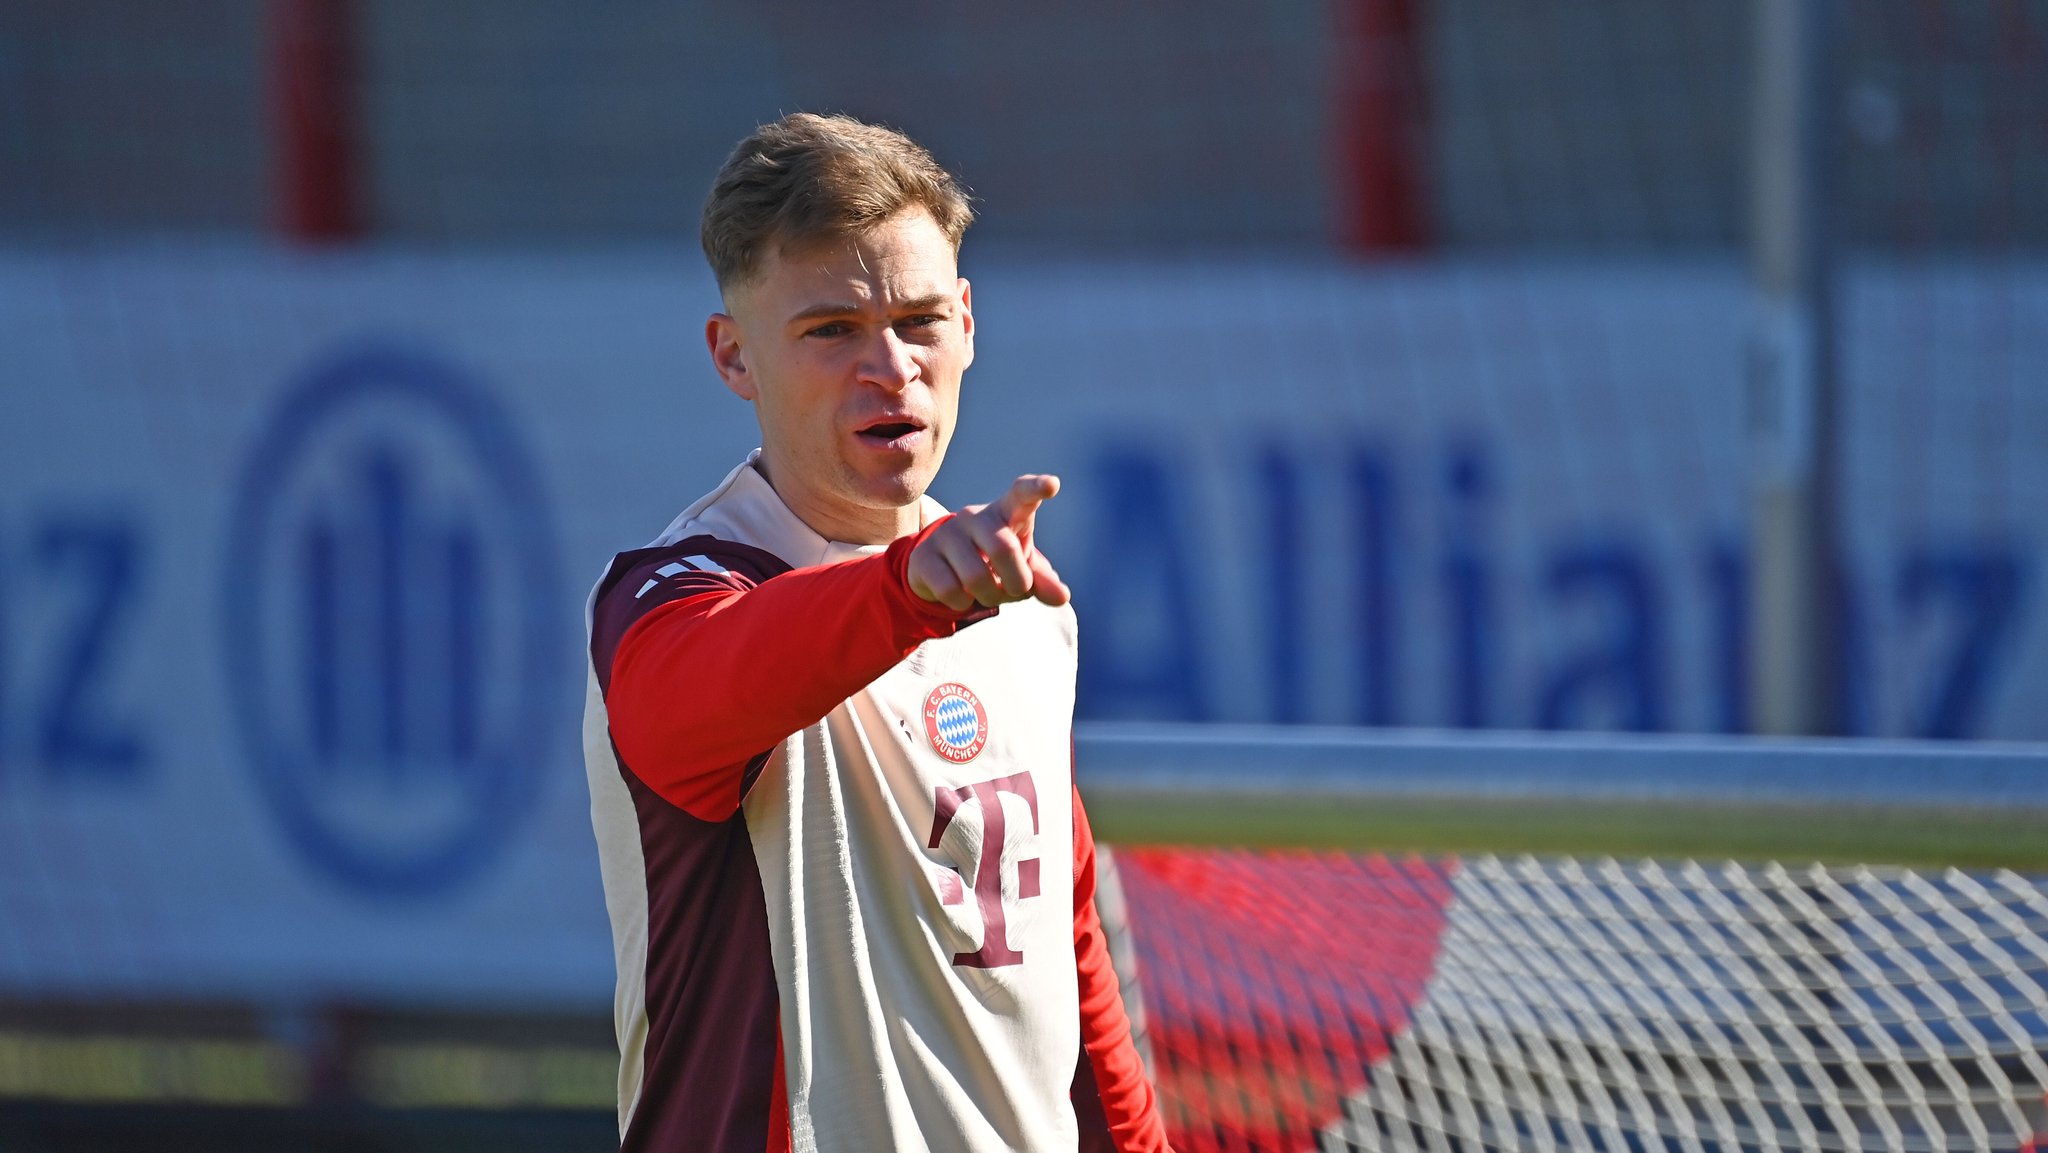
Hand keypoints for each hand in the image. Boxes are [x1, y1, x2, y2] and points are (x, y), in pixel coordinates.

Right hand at [907, 474, 1070, 610]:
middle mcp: (975, 516)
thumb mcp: (1020, 567)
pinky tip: (962, 595)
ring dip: (991, 598)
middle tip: (1016, 591)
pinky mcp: (923, 555)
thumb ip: (1041, 580)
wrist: (942, 568)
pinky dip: (963, 604)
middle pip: (1003, 548)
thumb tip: (1062, 597)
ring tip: (988, 594)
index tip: (1053, 485)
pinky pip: (950, 590)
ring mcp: (946, 533)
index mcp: (1006, 512)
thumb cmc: (993, 562)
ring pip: (976, 577)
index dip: (1036, 488)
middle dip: (1017, 583)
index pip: (1022, 493)